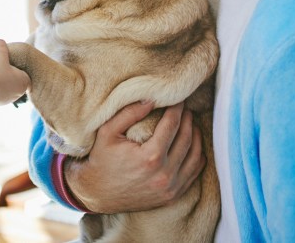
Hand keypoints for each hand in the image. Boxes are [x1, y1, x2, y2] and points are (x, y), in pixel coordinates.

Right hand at [0, 39, 30, 105]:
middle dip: (11, 76)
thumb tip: (0, 41)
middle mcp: (20, 92)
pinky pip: (2, 94)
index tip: (9, 66)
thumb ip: (1, 47)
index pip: (24, 74)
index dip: (17, 69)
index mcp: (24, 81)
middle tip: (1, 70)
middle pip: (17, 81)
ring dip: (4, 83)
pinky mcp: (2, 103)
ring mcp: (11, 99)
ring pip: (9, 88)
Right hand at [64, 101, 204, 213]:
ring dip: (195, 135)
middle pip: (186, 138)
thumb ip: (129, 113)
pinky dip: (197, 155)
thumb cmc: (101, 160)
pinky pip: (195, 172)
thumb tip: (151, 100)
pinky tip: (192, 144)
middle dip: (187, 119)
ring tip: (190, 123)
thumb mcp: (108, 132)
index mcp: (150, 157)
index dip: (177, 109)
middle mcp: (165, 174)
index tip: (178, 99)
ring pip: (196, 155)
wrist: (97, 194)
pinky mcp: (173, 195)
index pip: (172, 125)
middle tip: (185, 107)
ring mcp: (171, 187)